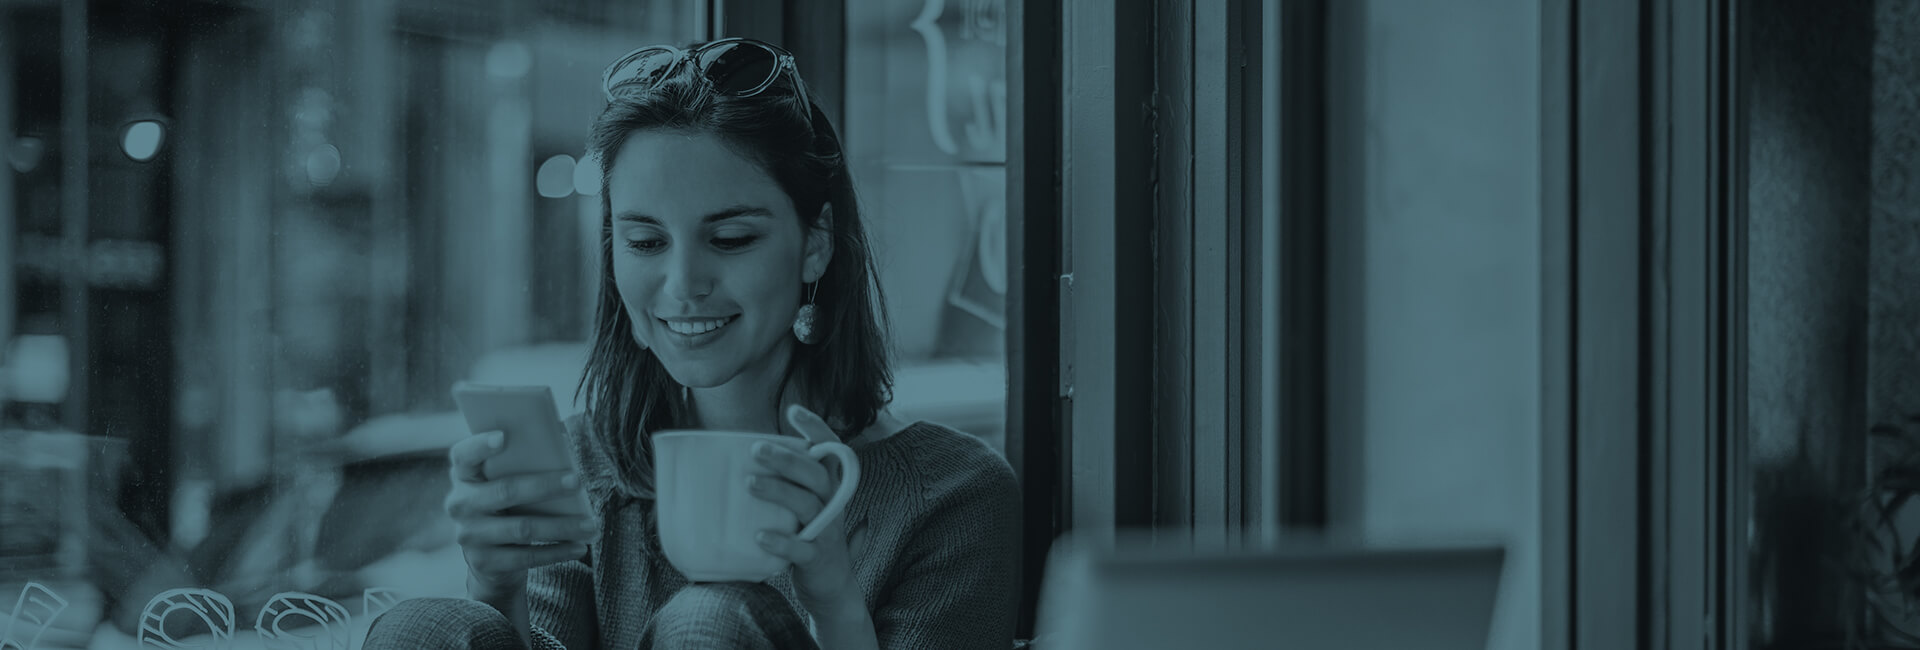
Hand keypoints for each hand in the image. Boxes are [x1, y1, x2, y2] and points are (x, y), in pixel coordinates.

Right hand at [444, 431, 600, 597]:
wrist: (488, 559)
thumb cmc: (506, 505)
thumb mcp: (503, 482)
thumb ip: (521, 462)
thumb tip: (561, 440)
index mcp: (464, 475)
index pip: (464, 455)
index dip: (480, 445)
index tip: (504, 437)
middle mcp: (460, 504)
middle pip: (505, 491)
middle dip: (545, 486)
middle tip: (577, 482)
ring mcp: (469, 535)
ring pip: (522, 528)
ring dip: (561, 526)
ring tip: (590, 524)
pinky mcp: (484, 562)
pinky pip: (526, 557)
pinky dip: (557, 552)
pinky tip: (579, 546)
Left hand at [750, 405, 860, 616]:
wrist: (831, 584)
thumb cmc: (809, 534)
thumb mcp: (806, 502)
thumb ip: (790, 480)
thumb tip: (745, 454)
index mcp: (830, 486)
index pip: (831, 450)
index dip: (816, 429)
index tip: (793, 410)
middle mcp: (833, 504)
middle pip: (816, 475)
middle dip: (787, 459)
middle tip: (755, 448)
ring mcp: (827, 531)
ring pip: (808, 505)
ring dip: (779, 491)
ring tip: (749, 483)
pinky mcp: (817, 558)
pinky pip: (801, 549)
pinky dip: (782, 542)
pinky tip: (760, 535)